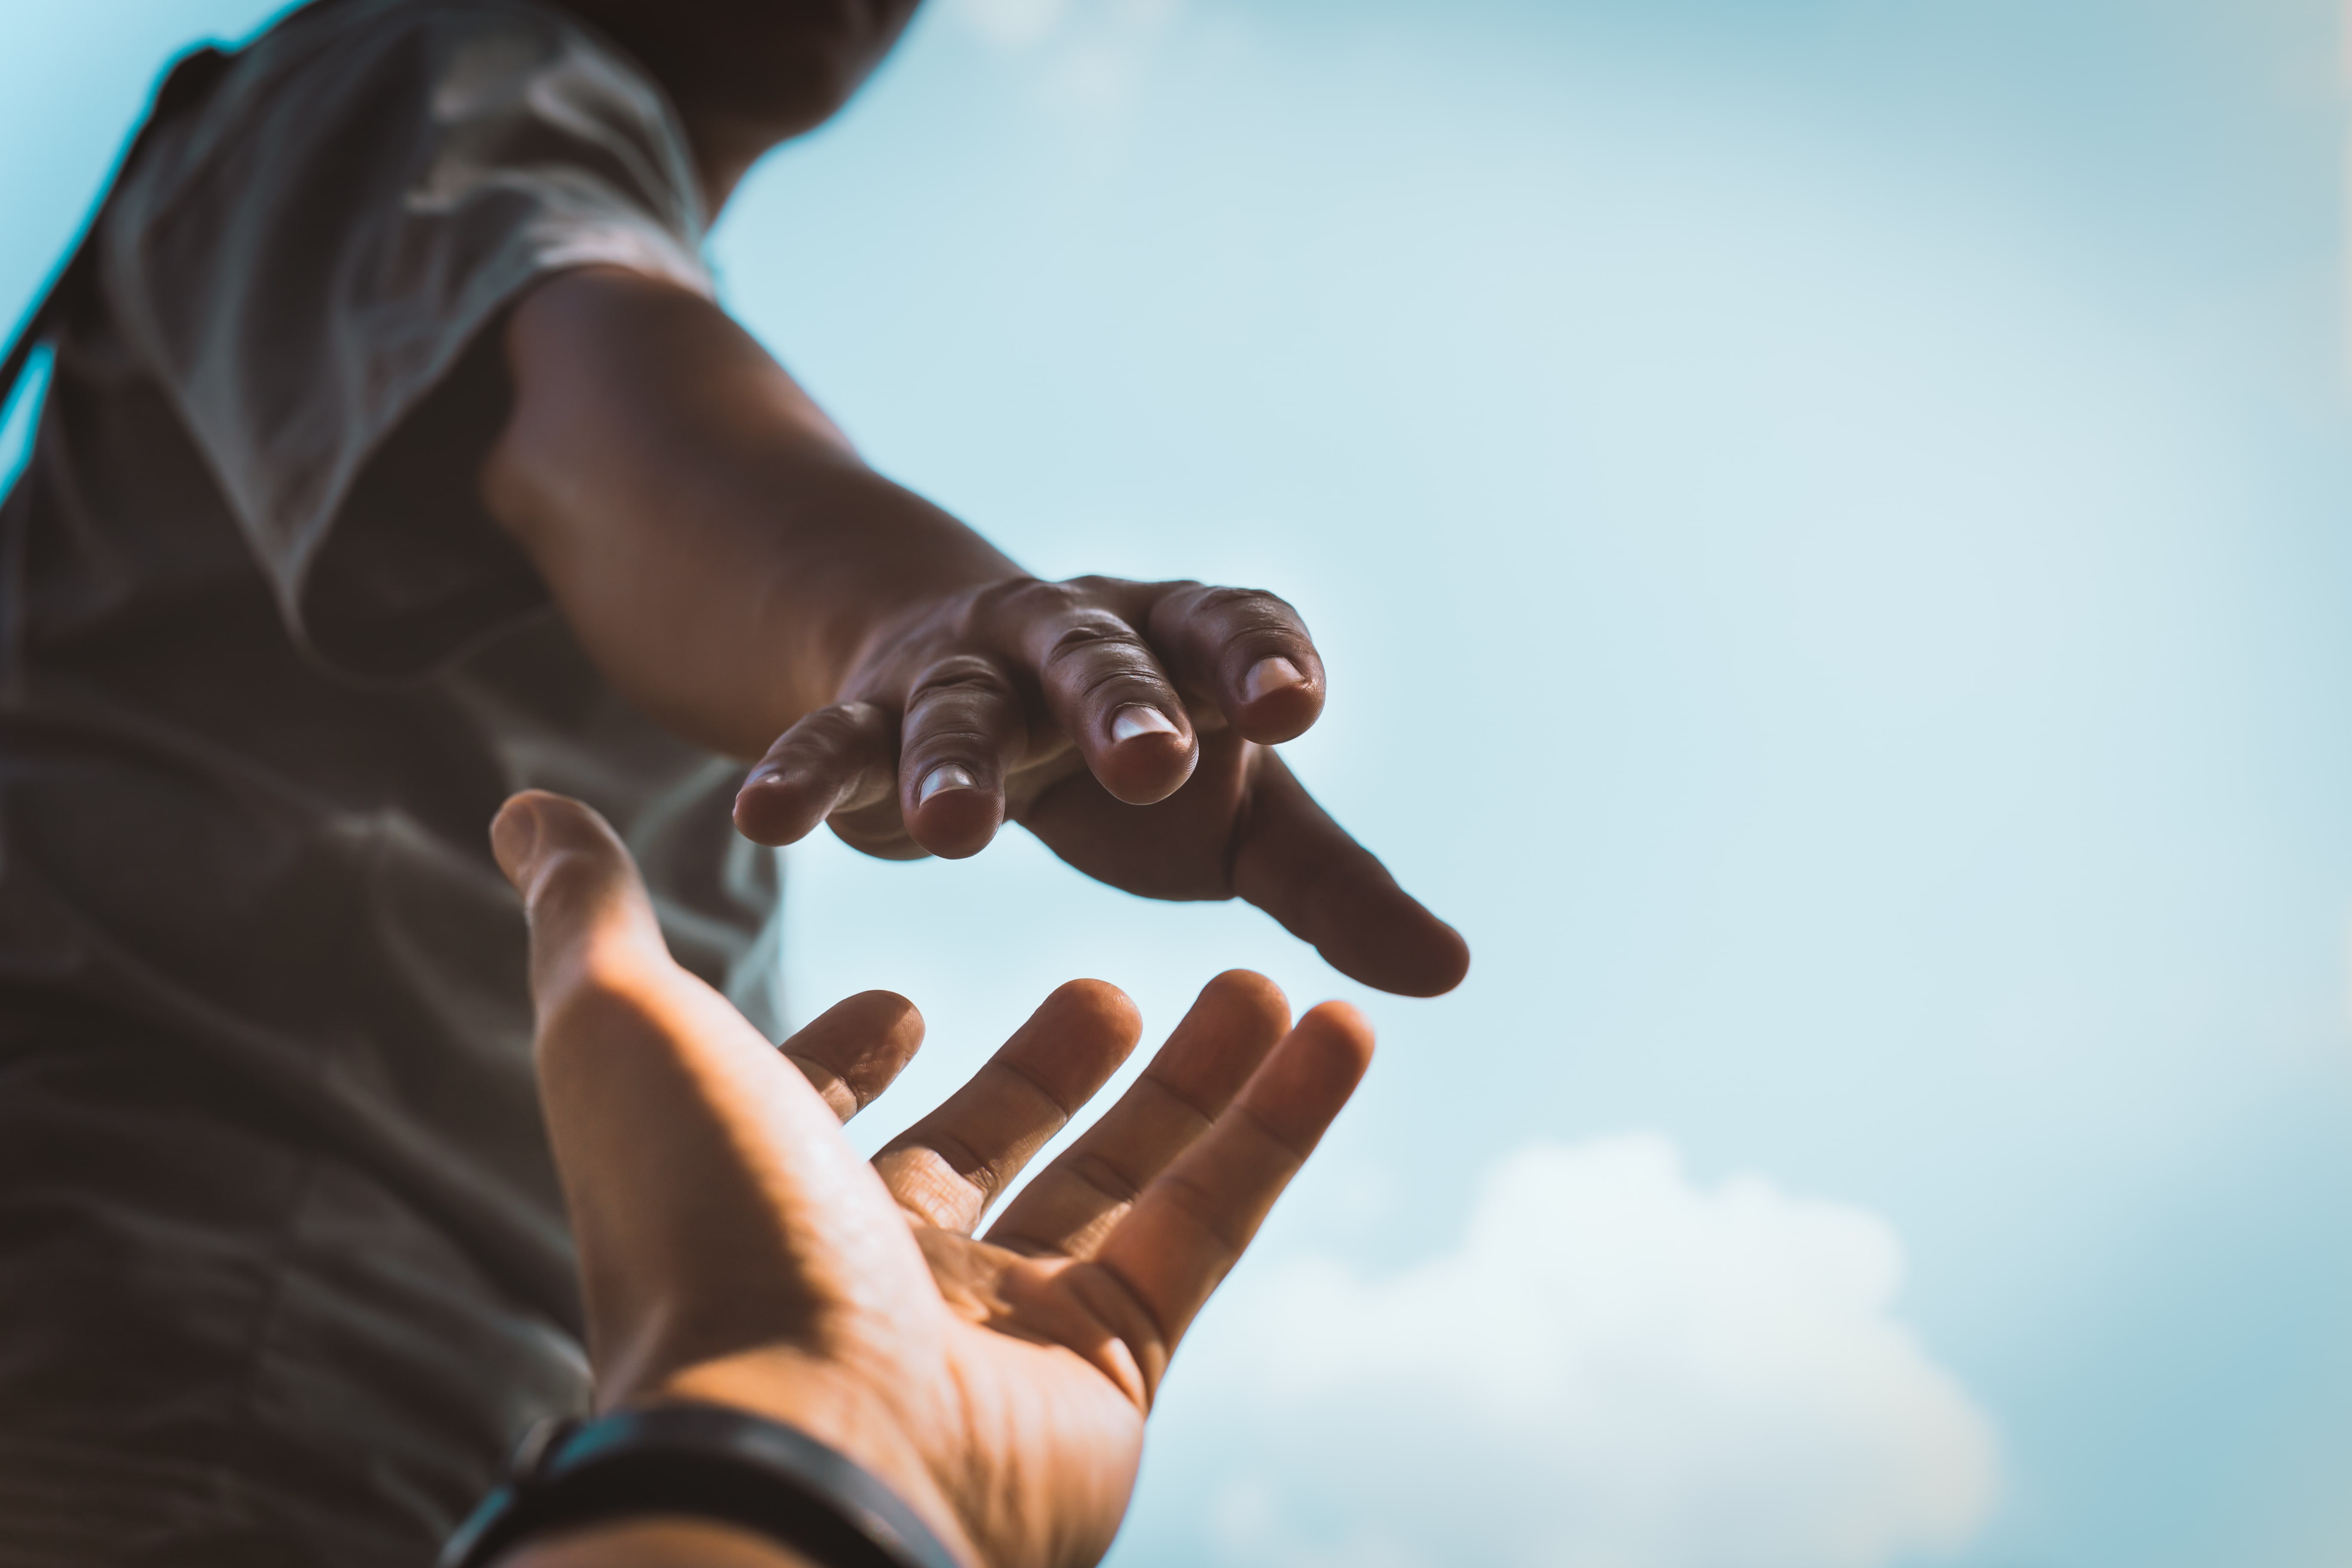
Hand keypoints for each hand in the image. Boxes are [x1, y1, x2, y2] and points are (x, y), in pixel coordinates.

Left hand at [489, 789, 1374, 1567]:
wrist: (802, 1442)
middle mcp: (879, 1268)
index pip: (822, 1117)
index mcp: (767, 1194)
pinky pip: (1208, 1228)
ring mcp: (1000, 1327)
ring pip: (1123, 1180)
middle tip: (1112, 988)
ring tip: (1266, 980)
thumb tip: (525, 807)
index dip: (856, 1058)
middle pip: (990, 1143)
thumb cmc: (703, 1229)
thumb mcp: (626, 1030)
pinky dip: (1280, 1128)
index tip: (905, 1000)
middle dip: (1052, 1067)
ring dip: (1200, 1080)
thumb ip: (590, 917)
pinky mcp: (1110, 1367)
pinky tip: (1338, 1029)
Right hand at [730, 575, 1468, 996]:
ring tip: (953, 834)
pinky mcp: (868, 715)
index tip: (1295, 704)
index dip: (1261, 660)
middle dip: (1123, 705)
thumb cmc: (1142, 759)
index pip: (1232, 631)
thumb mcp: (1243, 817)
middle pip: (1100, 659)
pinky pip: (830, 742)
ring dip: (952, 762)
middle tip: (1153, 760)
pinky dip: (799, 775)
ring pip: (957, 708)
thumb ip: (1335, 887)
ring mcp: (964, 674)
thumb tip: (1451, 973)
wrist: (975, 677)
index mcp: (1183, 647)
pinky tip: (761, 817)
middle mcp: (1074, 641)